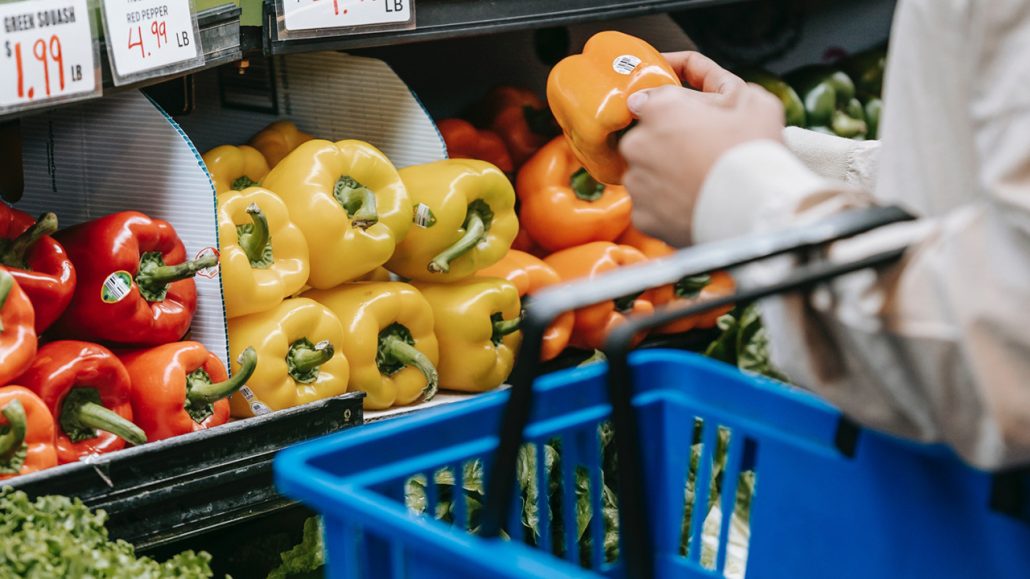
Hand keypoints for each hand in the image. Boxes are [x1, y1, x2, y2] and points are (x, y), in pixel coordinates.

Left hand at [619, 52, 784, 245]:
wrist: (757, 214)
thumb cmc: (755, 154)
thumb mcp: (752, 101)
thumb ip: (719, 85)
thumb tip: (702, 92)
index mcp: (659, 109)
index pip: (654, 100)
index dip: (677, 110)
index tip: (693, 120)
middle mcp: (638, 144)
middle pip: (648, 138)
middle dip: (671, 143)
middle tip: (703, 154)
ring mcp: (637, 182)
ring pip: (647, 173)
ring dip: (667, 174)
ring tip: (701, 182)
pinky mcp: (641, 216)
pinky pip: (650, 205)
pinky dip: (667, 205)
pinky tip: (693, 204)